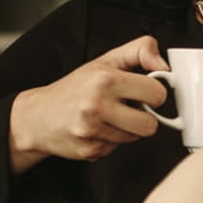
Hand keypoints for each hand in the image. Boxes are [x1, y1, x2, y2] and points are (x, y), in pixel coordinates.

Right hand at [9, 36, 169, 173]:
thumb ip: (139, 51)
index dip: (153, 93)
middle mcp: (97, 105)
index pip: (156, 93)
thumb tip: (164, 64)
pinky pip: (117, 149)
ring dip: (127, 129)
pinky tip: (97, 129)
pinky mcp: (90, 150)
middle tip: (128, 107)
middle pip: (150, 124)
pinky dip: (111, 140)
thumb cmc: (74, 88)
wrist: (38, 116)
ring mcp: (93, 131)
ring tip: (108, 117)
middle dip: (144, 117)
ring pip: (135, 138)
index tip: (144, 92)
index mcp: (105, 79)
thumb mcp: (105, 60)